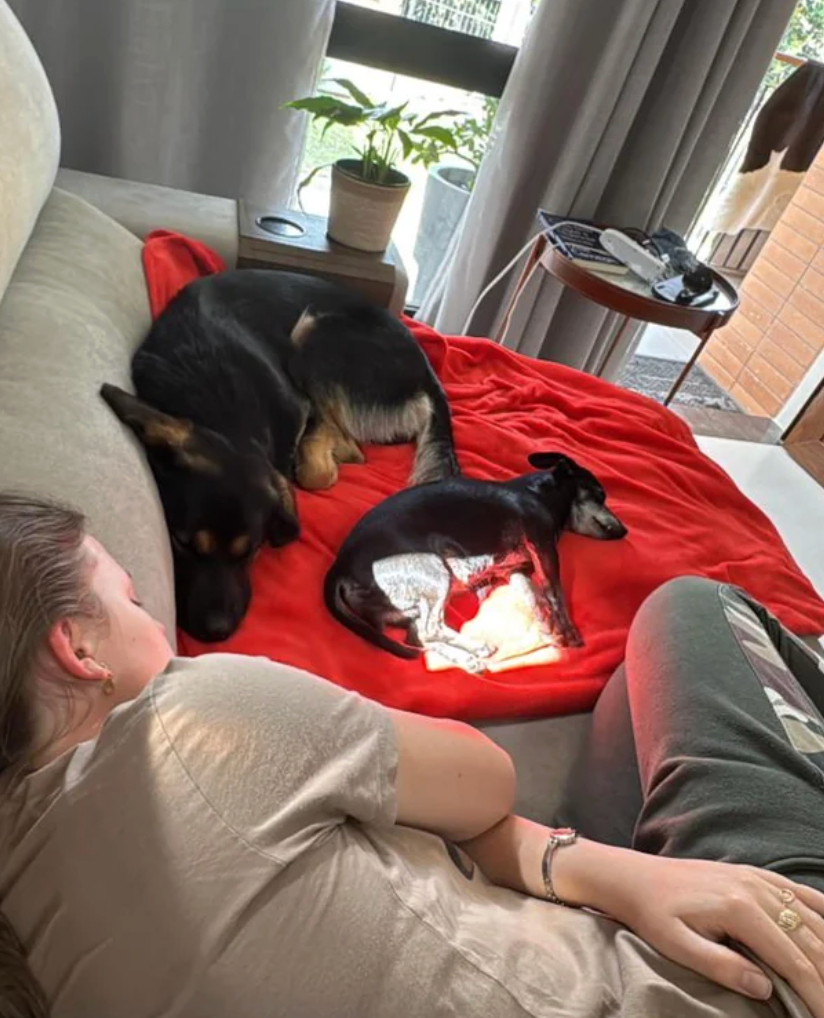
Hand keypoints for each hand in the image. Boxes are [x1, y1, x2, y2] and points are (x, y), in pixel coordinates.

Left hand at [593, 852, 823, 1014]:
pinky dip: (819, 911)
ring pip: (809, 916)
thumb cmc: (653, 914)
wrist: (635, 877)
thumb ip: (721, 966)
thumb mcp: (676, 945)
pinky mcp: (752, 873)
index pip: (793, 960)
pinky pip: (796, 890)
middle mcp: (754, 888)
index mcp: (738, 908)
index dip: (815, 994)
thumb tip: (765, 989)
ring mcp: (755, 877)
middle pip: (809, 940)